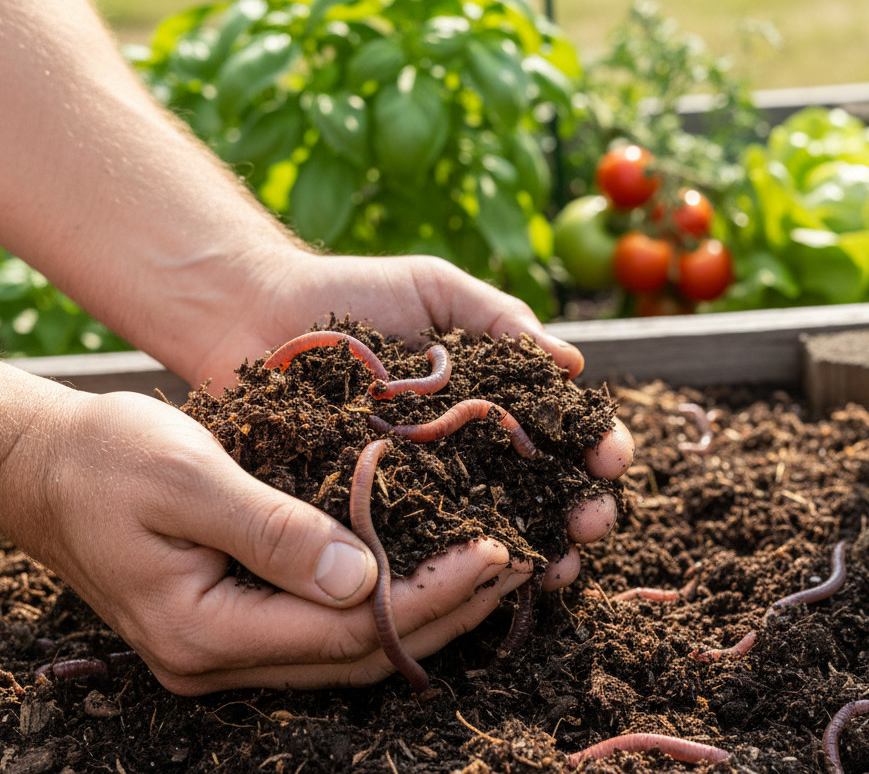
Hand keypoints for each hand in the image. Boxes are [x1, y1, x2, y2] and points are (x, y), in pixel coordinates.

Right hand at [4, 390, 531, 693]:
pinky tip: (424, 571)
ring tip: (490, 571)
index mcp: (202, 630)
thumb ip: (273, 531)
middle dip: (443, 613)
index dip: (427, 594)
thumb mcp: (188, 479)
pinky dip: (381, 605)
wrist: (40, 467)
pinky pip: (323, 630)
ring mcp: (221, 649)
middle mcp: (214, 658)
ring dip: (421, 615)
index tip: (492, 548)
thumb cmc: (106, 458)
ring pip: (345, 651)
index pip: (346, 628)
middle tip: (515, 563)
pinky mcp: (230, 624)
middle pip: (356, 654)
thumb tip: (365, 578)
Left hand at [188, 250, 633, 589]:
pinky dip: (452, 565)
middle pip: (537, 491)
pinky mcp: (367, 510)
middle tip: (592, 523)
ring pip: (487, 529)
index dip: (594, 448)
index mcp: (490, 399)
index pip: (558, 431)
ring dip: (532, 553)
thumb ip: (501, 318)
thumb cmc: (350, 293)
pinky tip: (483, 578)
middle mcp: (463, 449)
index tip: (611, 459)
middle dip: (577, 511)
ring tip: (555, 567)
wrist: (256, 313)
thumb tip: (573, 364)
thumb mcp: (435, 290)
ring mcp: (419, 485)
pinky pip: (415, 543)